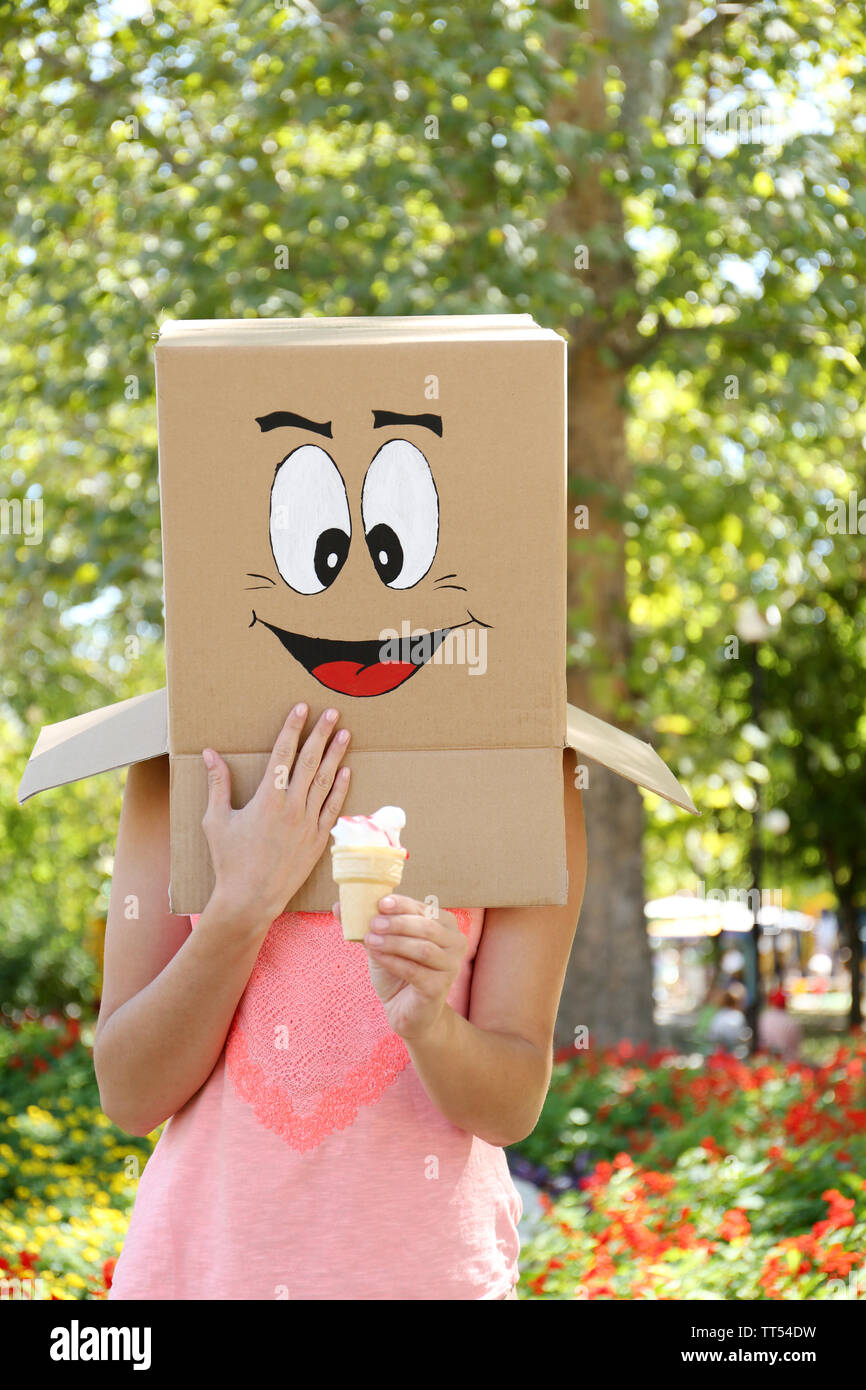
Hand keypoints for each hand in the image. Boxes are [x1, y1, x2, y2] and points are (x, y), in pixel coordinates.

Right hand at [202, 703, 350, 930]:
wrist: (250, 898)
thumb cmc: (229, 860)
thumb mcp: (216, 820)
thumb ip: (218, 783)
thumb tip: (209, 753)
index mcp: (267, 799)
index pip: (283, 754)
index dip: (292, 728)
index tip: (301, 708)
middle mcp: (292, 807)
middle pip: (310, 762)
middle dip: (321, 734)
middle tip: (332, 712)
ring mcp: (308, 824)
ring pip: (326, 781)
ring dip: (336, 755)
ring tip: (345, 733)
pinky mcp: (319, 840)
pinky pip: (333, 808)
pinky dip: (341, 788)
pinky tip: (346, 771)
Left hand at [333, 893, 467, 1042]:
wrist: (406, 1010)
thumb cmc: (398, 971)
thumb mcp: (382, 943)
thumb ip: (366, 925)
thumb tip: (337, 906)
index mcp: (446, 925)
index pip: (426, 909)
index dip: (403, 904)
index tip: (381, 903)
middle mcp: (455, 944)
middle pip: (427, 927)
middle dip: (397, 923)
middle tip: (373, 923)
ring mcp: (450, 967)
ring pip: (422, 948)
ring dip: (394, 942)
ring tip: (370, 940)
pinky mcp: (439, 988)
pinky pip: (415, 971)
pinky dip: (393, 961)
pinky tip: (377, 956)